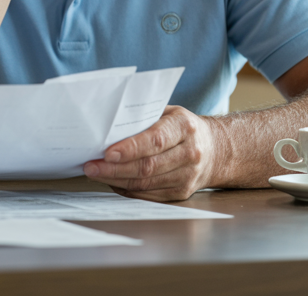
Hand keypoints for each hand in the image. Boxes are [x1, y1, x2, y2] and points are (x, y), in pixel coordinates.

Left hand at [83, 106, 224, 201]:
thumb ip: (144, 117)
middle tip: (91, 166)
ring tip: (95, 173)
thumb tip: (107, 125)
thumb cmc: (182, 128)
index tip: (107, 153)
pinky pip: (149, 194)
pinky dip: (127, 189)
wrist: (215, 151)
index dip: (130, 148)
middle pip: (147, 166)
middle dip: (115, 168)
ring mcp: (188, 176)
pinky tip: (112, 181)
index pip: (155, 140)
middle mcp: (190, 153)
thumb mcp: (169, 112)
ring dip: (116, 180)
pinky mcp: (181, 193)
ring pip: (146, 183)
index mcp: (185, 127)